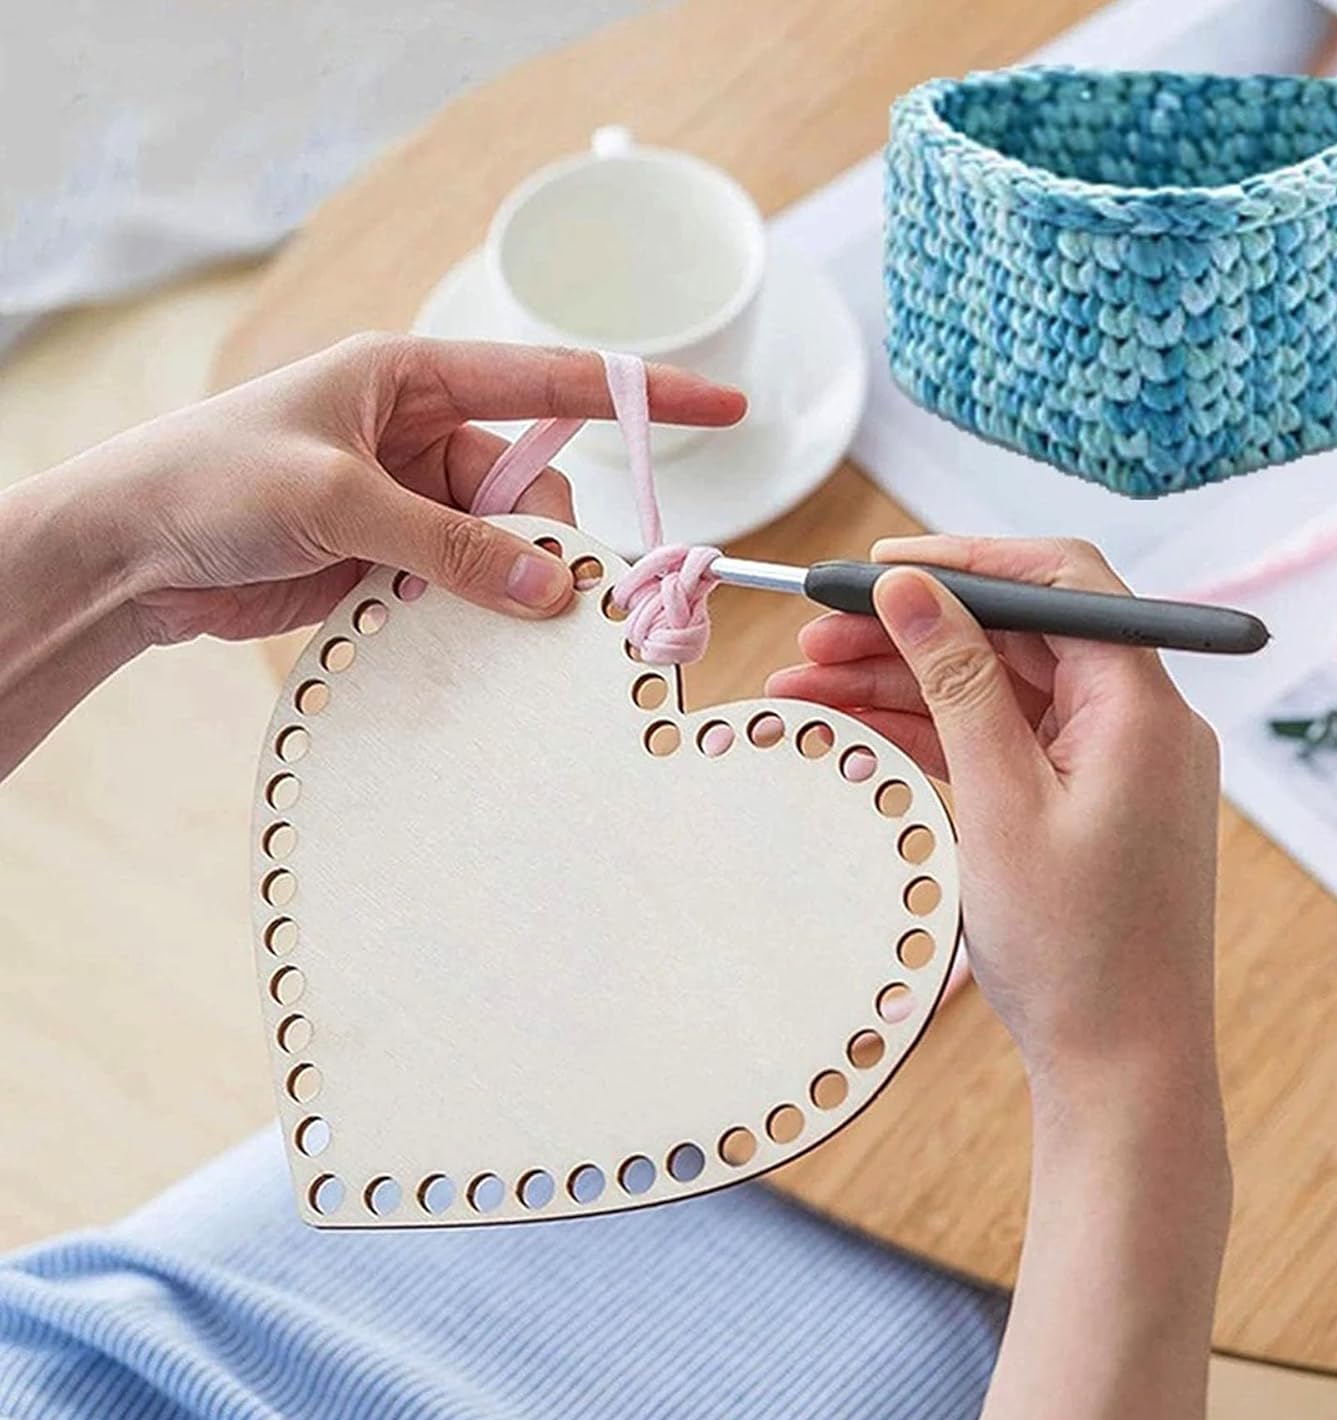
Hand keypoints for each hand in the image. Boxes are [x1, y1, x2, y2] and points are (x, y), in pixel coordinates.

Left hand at [73, 334, 744, 645]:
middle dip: (552, 537)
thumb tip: (553, 590)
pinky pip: (465, 586)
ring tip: (490, 621)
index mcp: (408, 378)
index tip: (722, 405)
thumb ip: (448, 542)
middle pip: (532, 484)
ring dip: (509, 585)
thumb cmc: (210, 481)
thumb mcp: (336, 497)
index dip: (641, 393)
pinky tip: (463, 638)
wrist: (128, 553)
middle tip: (568, 596)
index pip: (549, 380)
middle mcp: (418, 435)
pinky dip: (476, 614)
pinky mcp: (392, 561)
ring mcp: (408, 502)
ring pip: (505, 546)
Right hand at [767, 535, 1220, 1086]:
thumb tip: (911, 588)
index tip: (876, 567)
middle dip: (912, 628)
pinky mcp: (1079, 802)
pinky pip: (999, 742)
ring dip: (906, 681)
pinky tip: (854, 725)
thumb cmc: (1076, 951)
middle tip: (816, 634)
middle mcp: (1135, 721)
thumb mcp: (999, 804)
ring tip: (808, 681)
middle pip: (1014, 635)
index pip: (1058, 582)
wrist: (1121, 1068)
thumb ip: (956, 684)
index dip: (964, 561)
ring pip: (995, 689)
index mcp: (1142, 706)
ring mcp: (1107, 764)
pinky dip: (932, 732)